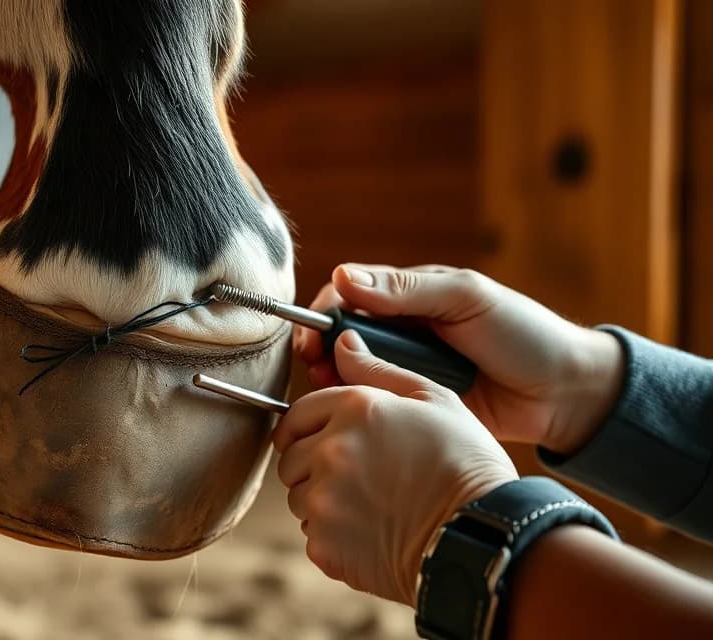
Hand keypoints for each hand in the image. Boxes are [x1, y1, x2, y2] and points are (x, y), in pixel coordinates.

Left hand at [275, 330, 518, 605]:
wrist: (484, 539)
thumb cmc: (467, 465)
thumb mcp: (436, 401)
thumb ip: (379, 370)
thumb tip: (343, 342)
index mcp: (353, 409)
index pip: (297, 413)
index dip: (306, 426)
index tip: (319, 439)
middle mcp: (330, 450)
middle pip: (292, 457)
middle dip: (313, 464)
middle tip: (355, 476)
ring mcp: (324, 500)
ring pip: (299, 497)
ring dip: (322, 500)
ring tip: (369, 505)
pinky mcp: (325, 545)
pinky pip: (313, 535)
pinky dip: (334, 536)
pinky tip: (372, 533)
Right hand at [294, 264, 624, 454]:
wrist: (567, 395)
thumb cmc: (524, 335)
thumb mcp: (466, 299)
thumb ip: (406, 291)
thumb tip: (343, 277)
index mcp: (413, 297)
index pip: (351, 296)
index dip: (326, 314)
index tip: (315, 337)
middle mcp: (405, 331)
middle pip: (344, 337)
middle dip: (323, 352)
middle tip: (316, 370)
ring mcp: (409, 369)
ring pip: (355, 372)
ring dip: (337, 381)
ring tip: (334, 395)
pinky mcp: (416, 405)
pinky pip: (378, 404)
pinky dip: (362, 407)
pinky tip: (356, 415)